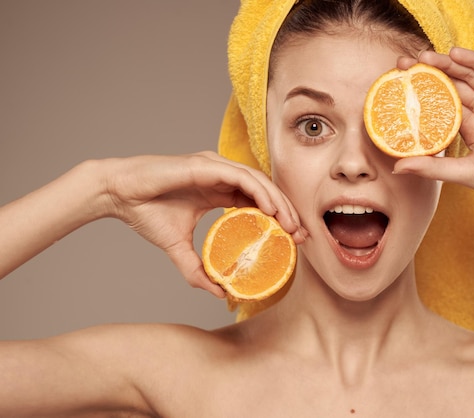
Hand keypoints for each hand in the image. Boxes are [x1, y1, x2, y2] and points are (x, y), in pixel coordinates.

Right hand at [104, 151, 305, 295]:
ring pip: (259, 182)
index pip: (258, 203)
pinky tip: (271, 209)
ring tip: (291, 225)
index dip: (278, 219)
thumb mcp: (178, 248)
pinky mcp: (207, 164)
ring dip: (279, 203)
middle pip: (264, 192)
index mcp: (219, 191)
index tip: (294, 240)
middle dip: (286, 213)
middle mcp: (221, 177)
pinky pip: (242, 176)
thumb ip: (197, 270)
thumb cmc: (146, 212)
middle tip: (301, 236)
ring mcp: (215, 168)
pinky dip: (260, 191)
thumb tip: (218, 294)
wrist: (119, 194)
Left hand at [394, 48, 473, 216]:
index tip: (400, 88)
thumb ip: (431, 167)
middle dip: (429, 75)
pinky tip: (454, 54)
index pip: (443, 106)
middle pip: (453, 87)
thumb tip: (397, 168)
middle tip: (404, 65)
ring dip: (448, 65)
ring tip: (424, 57)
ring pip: (470, 77)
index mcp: (473, 131)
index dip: (422, 96)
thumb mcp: (462, 172)